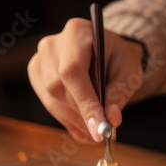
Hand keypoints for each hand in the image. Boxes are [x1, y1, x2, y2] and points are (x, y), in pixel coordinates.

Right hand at [28, 18, 144, 142]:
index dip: (85, 103)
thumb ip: (119, 93)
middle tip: (104, 133)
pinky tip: (84, 126)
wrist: (106, 50)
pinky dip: (67, 119)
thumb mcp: (129, 72)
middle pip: (58, 87)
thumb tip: (111, 119)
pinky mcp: (36, 73)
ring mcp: (40, 58)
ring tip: (96, 131)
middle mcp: (52, 43)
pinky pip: (48, 103)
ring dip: (76, 120)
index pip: (73, 71)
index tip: (99, 130)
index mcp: (77, 32)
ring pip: (52, 99)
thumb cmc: (119, 58)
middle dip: (82, 115)